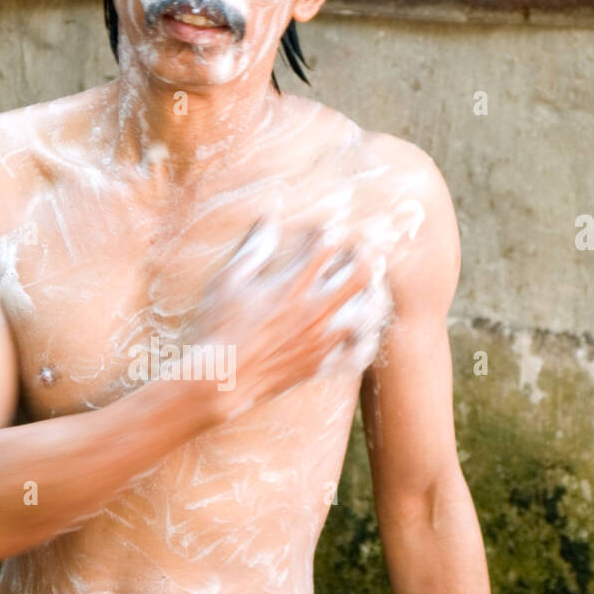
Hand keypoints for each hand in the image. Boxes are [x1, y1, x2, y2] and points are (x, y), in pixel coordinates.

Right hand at [191, 216, 391, 420]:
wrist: (219, 379)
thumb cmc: (218, 327)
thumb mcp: (229, 280)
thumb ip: (255, 248)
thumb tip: (270, 214)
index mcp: (291, 285)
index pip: (327, 246)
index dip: (335, 228)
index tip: (334, 221)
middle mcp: (313, 310)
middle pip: (360, 274)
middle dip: (366, 255)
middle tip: (363, 249)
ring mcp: (321, 340)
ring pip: (369, 312)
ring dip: (375, 293)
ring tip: (371, 284)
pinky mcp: (321, 365)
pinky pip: (359, 354)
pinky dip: (368, 340)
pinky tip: (365, 330)